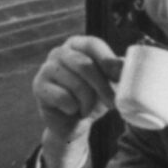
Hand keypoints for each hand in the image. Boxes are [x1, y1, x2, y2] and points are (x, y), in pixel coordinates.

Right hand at [33, 34, 123, 167]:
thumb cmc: (92, 97)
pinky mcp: (39, 86)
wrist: (73, 122)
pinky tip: (72, 110)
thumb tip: (128, 64)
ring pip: (76, 84)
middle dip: (102, 87)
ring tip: (87, 108)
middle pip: (85, 65)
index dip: (107, 61)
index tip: (118, 78)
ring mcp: (47, 68)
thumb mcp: (109, 82)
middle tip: (112, 102)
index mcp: (77, 44)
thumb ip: (117, 70)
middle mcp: (59, 52)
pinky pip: (63, 98)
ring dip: (88, 102)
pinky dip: (73, 108)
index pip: (93, 44)